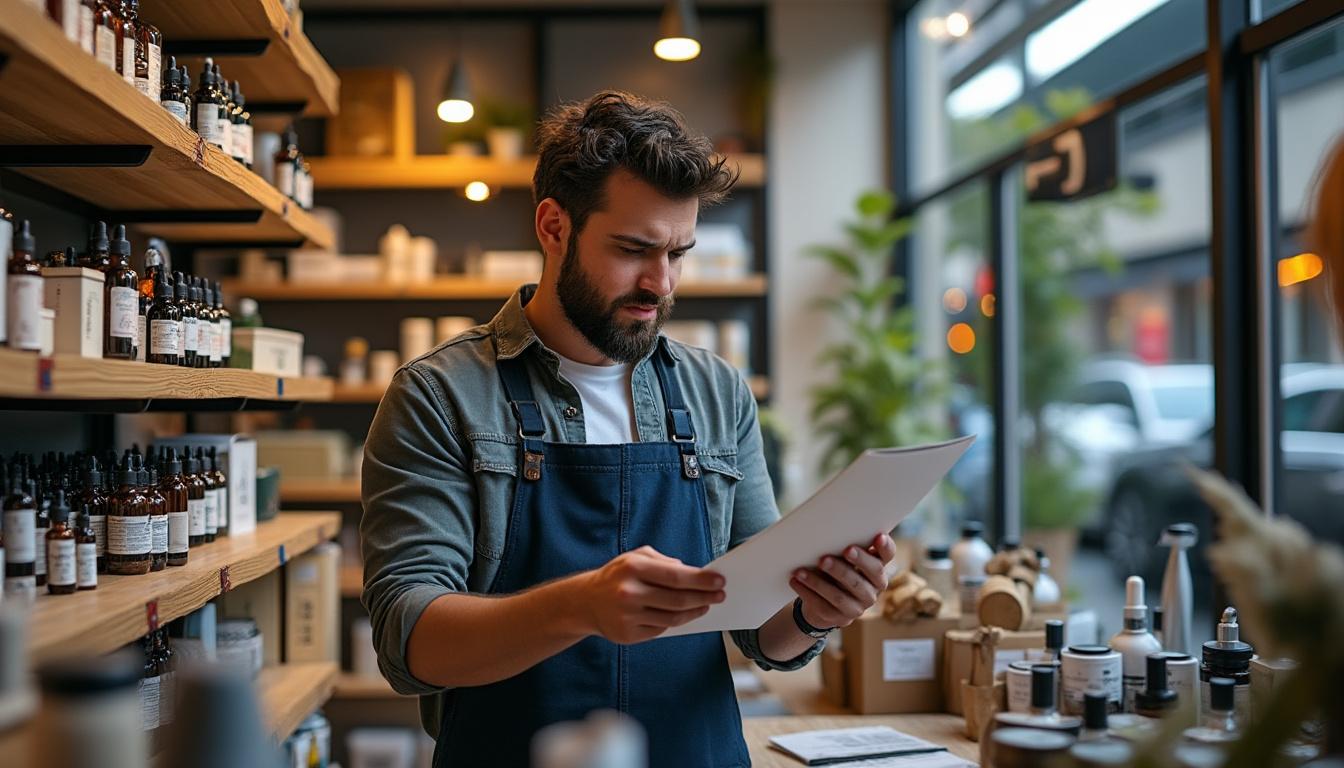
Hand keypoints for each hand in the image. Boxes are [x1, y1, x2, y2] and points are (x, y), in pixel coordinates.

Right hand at [573, 545, 725, 643]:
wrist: (585, 601)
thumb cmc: (617, 576)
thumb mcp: (635, 557)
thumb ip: (663, 561)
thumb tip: (692, 573)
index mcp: (633, 568)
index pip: (675, 576)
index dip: (701, 580)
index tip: (720, 581)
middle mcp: (629, 593)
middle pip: (677, 600)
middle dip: (704, 597)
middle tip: (720, 595)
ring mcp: (627, 617)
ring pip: (672, 619)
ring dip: (694, 612)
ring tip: (706, 606)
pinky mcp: (627, 635)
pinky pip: (660, 630)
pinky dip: (674, 622)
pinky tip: (683, 615)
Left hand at [790, 533, 897, 630]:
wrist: (823, 601)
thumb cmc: (835, 570)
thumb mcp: (843, 559)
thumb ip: (844, 547)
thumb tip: (826, 531)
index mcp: (877, 569)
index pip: (887, 556)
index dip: (885, 547)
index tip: (877, 537)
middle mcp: (873, 589)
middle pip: (860, 580)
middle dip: (842, 568)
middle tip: (825, 559)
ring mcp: (859, 607)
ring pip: (839, 595)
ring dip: (818, 583)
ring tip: (801, 571)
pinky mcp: (841, 619)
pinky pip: (823, 606)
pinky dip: (807, 593)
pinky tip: (796, 582)